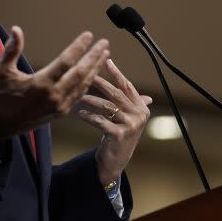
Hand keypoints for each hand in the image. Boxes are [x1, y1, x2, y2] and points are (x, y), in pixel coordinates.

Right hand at [0, 27, 109, 139]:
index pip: (65, 61)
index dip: (78, 47)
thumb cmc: (1, 95)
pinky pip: (80, 94)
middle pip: (80, 72)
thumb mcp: (1, 71)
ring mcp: (60, 105)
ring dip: (95, 68)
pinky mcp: (62, 112)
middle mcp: (53, 95)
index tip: (88, 35)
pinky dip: (88, 82)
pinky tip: (94, 72)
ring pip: (83, 84)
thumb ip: (11, 50)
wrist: (1, 125)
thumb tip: (16, 29)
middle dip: (94, 56)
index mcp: (40, 83)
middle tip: (104, 43)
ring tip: (105, 54)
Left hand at [77, 59, 151, 184]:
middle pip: (116, 93)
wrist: (116, 160)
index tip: (106, 60)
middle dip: (100, 82)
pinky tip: (80, 114)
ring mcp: (130, 125)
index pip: (127, 86)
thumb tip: (137, 89)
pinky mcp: (119, 134)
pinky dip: (89, 116)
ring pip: (107, 106)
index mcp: (142, 108)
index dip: (116, 73)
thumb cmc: (119, 135)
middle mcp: (139, 115)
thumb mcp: (127, 118)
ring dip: (90, 99)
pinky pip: (100, 120)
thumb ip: (131, 103)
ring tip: (79, 96)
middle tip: (87, 74)